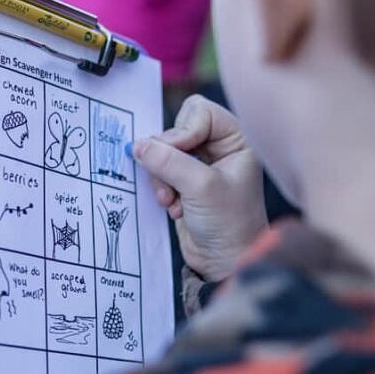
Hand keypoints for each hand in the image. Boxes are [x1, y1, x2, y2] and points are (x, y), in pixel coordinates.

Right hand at [131, 95, 267, 281]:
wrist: (225, 262)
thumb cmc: (229, 224)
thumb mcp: (201, 187)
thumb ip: (169, 162)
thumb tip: (138, 145)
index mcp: (236, 139)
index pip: (198, 111)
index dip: (182, 130)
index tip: (178, 155)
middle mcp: (220, 147)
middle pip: (176, 129)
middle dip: (168, 157)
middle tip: (172, 183)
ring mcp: (201, 165)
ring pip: (163, 151)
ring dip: (162, 177)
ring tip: (172, 200)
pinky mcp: (184, 182)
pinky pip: (159, 170)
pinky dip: (161, 188)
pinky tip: (173, 207)